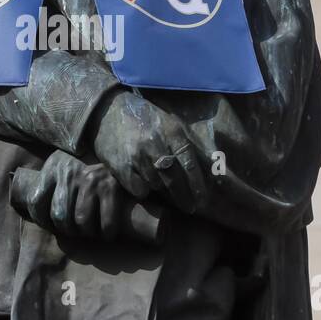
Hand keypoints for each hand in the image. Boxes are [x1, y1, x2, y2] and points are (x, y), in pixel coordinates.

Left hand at [20, 152, 121, 240]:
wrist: (118, 153)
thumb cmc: (85, 168)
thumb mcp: (63, 169)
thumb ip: (51, 185)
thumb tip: (36, 214)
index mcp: (53, 167)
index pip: (35, 202)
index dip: (42, 221)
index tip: (52, 226)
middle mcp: (69, 172)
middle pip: (59, 216)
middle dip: (68, 230)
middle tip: (76, 230)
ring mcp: (90, 179)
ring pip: (81, 221)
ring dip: (86, 233)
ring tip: (90, 231)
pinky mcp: (110, 187)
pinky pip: (106, 223)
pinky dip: (106, 233)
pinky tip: (107, 234)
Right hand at [89, 90, 207, 213]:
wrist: (108, 111)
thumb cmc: (145, 119)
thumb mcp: (169, 123)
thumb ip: (187, 143)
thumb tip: (212, 167)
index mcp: (171, 131)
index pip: (189, 163)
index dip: (197, 185)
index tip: (202, 200)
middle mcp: (155, 143)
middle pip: (175, 179)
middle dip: (184, 197)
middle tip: (190, 208)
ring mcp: (137, 156)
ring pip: (157, 185)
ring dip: (162, 191)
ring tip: (163, 189)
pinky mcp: (121, 166)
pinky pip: (139, 189)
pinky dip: (143, 190)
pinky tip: (142, 181)